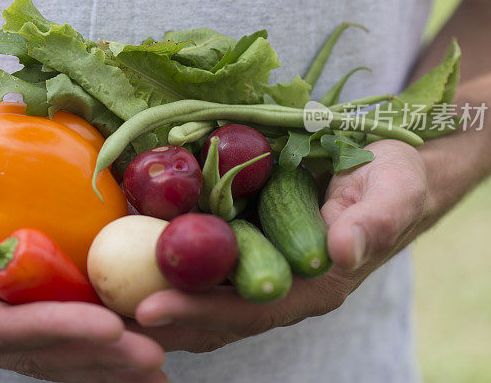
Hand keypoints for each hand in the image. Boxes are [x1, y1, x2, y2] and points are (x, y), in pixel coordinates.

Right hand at [0, 180, 165, 381]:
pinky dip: (95, 345)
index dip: (54, 330)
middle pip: (40, 353)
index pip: (1, 331)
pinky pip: (54, 335)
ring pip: (54, 353)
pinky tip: (132, 346)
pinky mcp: (4, 316)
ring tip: (159, 367)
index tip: (106, 326)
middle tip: (154, 357)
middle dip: (98, 358)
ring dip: (106, 362)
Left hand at [130, 140, 431, 352]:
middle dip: (158, 319)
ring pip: (198, 296)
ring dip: (149, 301)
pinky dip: (160, 267)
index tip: (152, 309)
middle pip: (210, 315)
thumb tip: (345, 252)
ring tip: (96, 300)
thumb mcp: (394, 191)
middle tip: (101, 317)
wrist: (388, 171)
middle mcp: (278, 287)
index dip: (202, 312)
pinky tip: (120, 261)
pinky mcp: (243, 246)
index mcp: (312, 286)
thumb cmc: (393, 180)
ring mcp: (258, 270)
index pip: (248, 311)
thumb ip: (374, 221)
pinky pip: (199, 265)